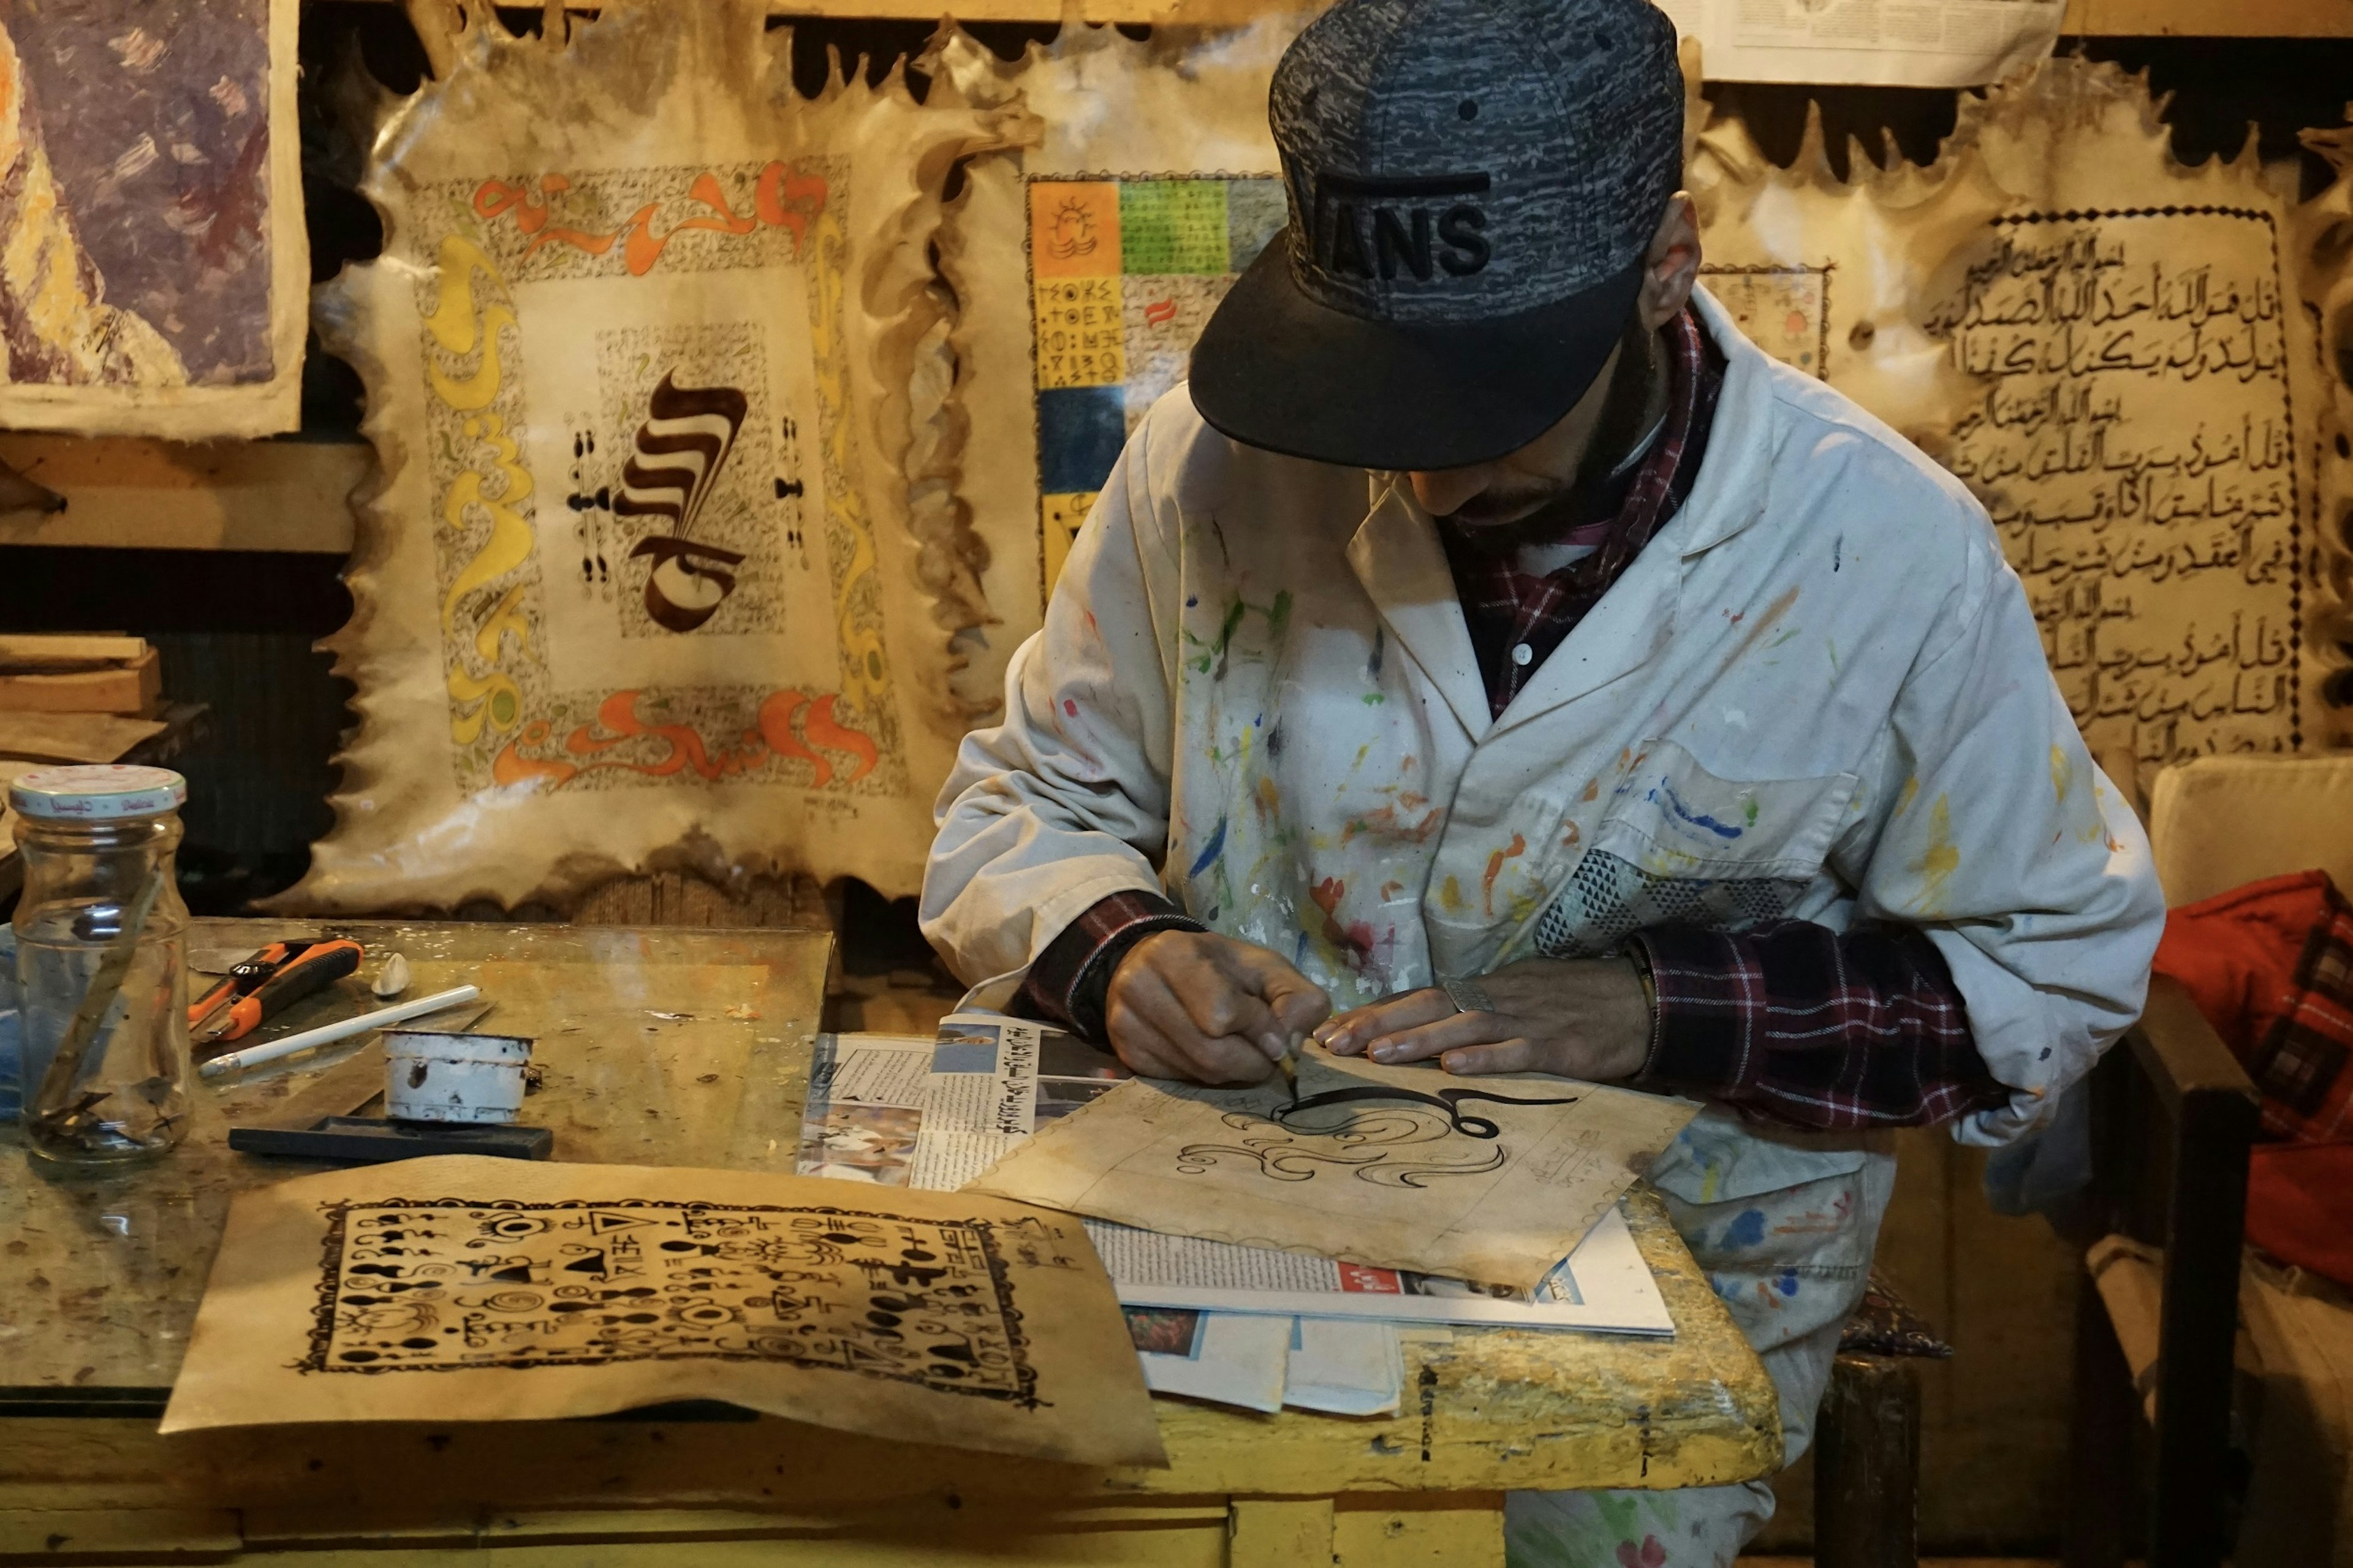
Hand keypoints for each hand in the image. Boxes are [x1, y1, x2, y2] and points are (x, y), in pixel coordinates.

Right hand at [1105, 930, 1330, 1084]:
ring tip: (1241, 1051)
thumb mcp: (1267, 967)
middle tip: (1265, 1054)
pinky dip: (1207, 1077)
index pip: (1223, 1013)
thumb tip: (1287, 1046)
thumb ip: (1297, 998)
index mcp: (1172, 953)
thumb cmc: (1221, 967)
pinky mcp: (1125, 1054)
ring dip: (1234, 1073)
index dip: (1261, 1030)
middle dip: (1251, 1060)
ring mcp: (1125, 1024)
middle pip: (1211, 1052)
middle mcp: (1137, 987)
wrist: (1159, 965)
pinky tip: (1210, 1054)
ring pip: (1198, 1073)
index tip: (1276, 1036)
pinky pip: (1180, 1083)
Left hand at [1312, 956, 1652, 1080]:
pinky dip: (1485, 1060)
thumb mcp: (1516, 999)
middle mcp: (1496, 999)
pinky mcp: (1560, 1046)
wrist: (1642, 998)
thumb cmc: (1573, 1002)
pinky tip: (1454, 1071)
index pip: (1417, 998)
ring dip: (1418, 1040)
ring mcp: (1527, 1021)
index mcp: (1482, 990)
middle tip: (1332, 1043)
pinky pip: (1517, 1053)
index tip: (1329, 1031)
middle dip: (1377, 1024)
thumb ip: (1473, 1013)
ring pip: (1463, 1026)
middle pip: (1428, 1006)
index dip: (1374, 1013)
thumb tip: (1421, 1030)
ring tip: (1376, 1055)